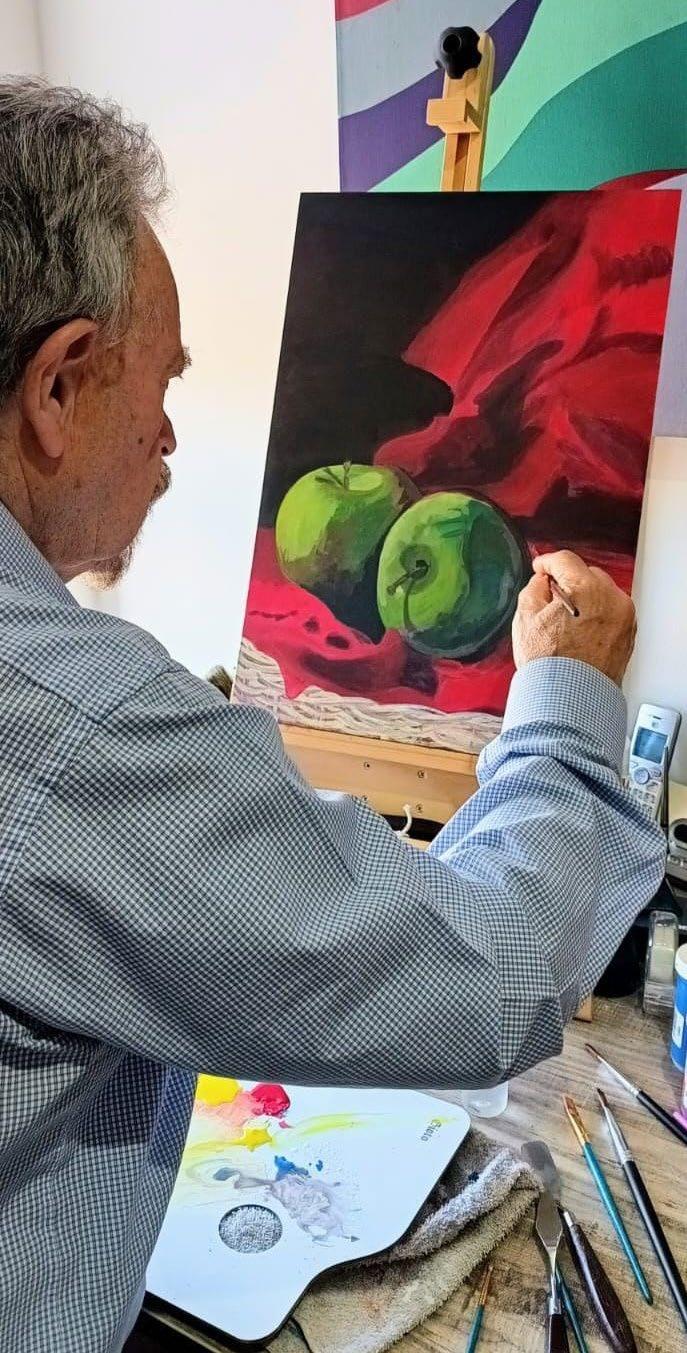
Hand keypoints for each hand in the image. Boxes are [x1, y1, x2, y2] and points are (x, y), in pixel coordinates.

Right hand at [512, 551, 636, 684]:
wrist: (569, 700)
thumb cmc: (549, 665)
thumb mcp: (525, 619)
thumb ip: (534, 589)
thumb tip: (543, 582)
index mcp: (586, 590)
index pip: (565, 560)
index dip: (547, 562)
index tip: (540, 568)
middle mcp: (612, 599)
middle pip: (586, 574)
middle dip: (568, 581)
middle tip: (550, 597)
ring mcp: (624, 617)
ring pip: (601, 592)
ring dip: (584, 597)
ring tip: (565, 618)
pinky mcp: (628, 633)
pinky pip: (610, 611)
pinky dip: (596, 614)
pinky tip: (579, 630)